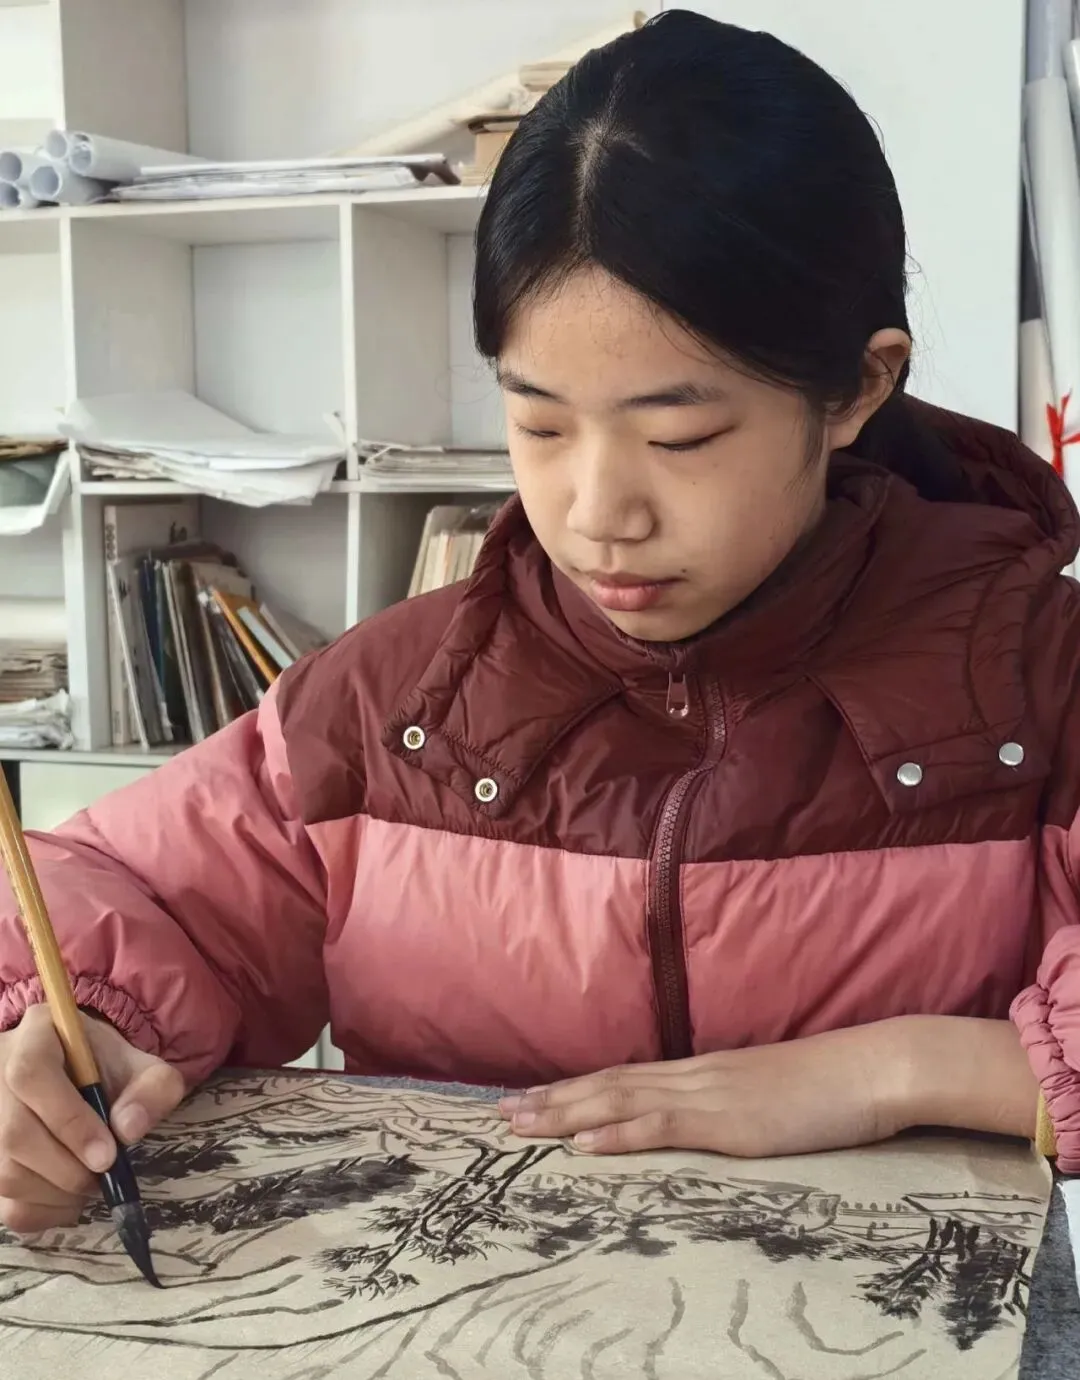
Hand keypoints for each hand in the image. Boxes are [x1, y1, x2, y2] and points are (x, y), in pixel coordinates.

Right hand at [0, 1004, 184, 1234]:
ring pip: (4, 1173)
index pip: (32, 1075)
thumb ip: (151, 1089)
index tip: (108, 1156)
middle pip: (14, 1133)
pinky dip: (42, 1212)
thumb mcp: (141, 1066)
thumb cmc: (106, 1069)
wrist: (77, 1074)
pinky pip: (2, 1205)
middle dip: (68, 1168)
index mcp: (34, 1036)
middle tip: (105, 1175)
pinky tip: (69, 1199)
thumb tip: (128, 1129)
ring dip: (57, 1193)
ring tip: (91, 1182)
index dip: (69, 1121)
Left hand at [501, 1024, 901, 1157]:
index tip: (530, 1098)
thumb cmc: (828, 1086)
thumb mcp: (766, 1092)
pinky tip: (583, 1144)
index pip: (622, 1077)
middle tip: (499, 1114)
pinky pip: (662, 1126)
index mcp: (701, 1072)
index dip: (573, 1088)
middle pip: (607, 1085)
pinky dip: (617, 1134)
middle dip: (551, 1101)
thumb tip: (697, 1116)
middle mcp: (693, 1076)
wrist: (871, 1069)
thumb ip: (728, 1101)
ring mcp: (707, 1095)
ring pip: (620, 1100)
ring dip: (565, 1114)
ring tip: (520, 1126)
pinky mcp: (727, 1121)